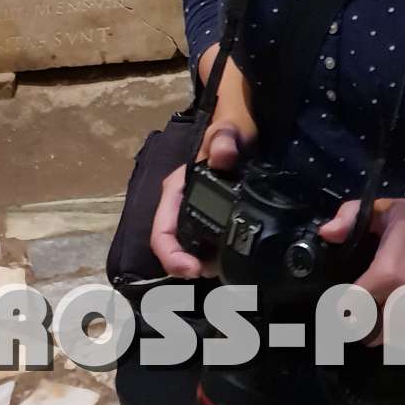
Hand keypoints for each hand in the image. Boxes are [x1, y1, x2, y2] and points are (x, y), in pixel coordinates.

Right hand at [149, 99, 258, 278]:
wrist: (244, 134)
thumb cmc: (229, 132)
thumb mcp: (228, 132)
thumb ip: (224, 140)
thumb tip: (222, 156)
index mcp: (175, 190)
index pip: (161, 231)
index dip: (171, 255)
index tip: (193, 270)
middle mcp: (179, 206)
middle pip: (172, 247)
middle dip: (188, 267)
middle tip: (214, 272)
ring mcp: (193, 215)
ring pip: (187, 250)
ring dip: (201, 265)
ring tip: (224, 269)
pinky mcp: (208, 221)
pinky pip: (203, 247)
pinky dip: (212, 259)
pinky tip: (229, 261)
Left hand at [317, 191, 404, 338]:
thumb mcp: (389, 209)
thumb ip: (352, 217)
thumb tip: (325, 233)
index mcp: (388, 275)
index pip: (352, 311)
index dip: (344, 312)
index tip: (345, 308)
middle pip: (373, 336)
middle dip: (366, 327)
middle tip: (368, 313)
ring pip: (399, 345)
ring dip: (393, 337)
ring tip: (392, 321)